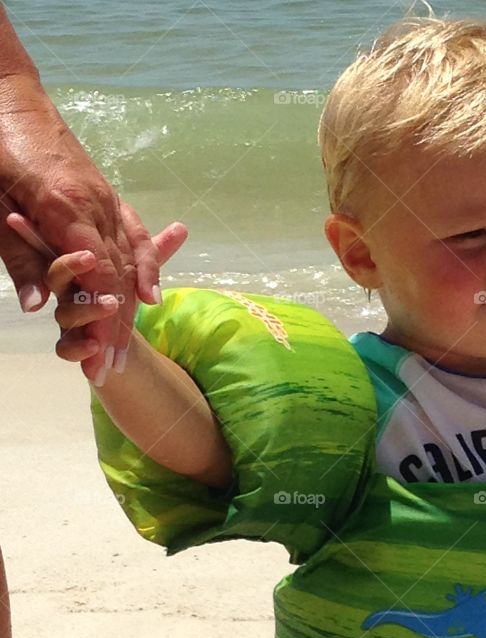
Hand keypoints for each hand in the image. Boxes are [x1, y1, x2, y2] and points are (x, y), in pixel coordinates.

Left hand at [0, 89, 160, 379]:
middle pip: (119, 278)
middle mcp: (96, 205)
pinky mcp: (106, 195)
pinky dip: (147, 266)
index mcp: (67, 206)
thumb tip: (40, 306)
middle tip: (109, 372)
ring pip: (130, 261)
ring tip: (123, 351)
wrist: (8, 94)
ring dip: (131, 310)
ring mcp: (106, 199)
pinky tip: (150, 295)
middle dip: (116, 329)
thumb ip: (20, 255)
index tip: (99, 357)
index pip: (99, 275)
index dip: (102, 320)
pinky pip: (135, 235)